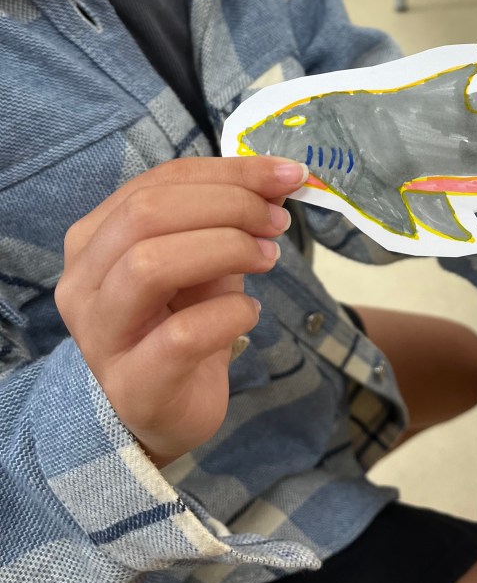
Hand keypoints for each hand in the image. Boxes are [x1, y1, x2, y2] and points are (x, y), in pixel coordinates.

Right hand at [55, 157, 307, 466]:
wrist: (164, 409)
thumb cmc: (181, 320)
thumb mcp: (203, 256)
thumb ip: (229, 216)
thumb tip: (280, 176)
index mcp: (95, 237)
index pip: (157, 183)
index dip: (227, 173)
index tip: (286, 175)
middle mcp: (83, 281)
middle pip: (146, 215)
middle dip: (227, 206)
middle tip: (277, 222)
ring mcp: (100, 335)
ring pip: (150, 265)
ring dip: (225, 249)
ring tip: (268, 259)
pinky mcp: (132, 384)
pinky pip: (182, 334)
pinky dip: (230, 313)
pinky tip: (249, 312)